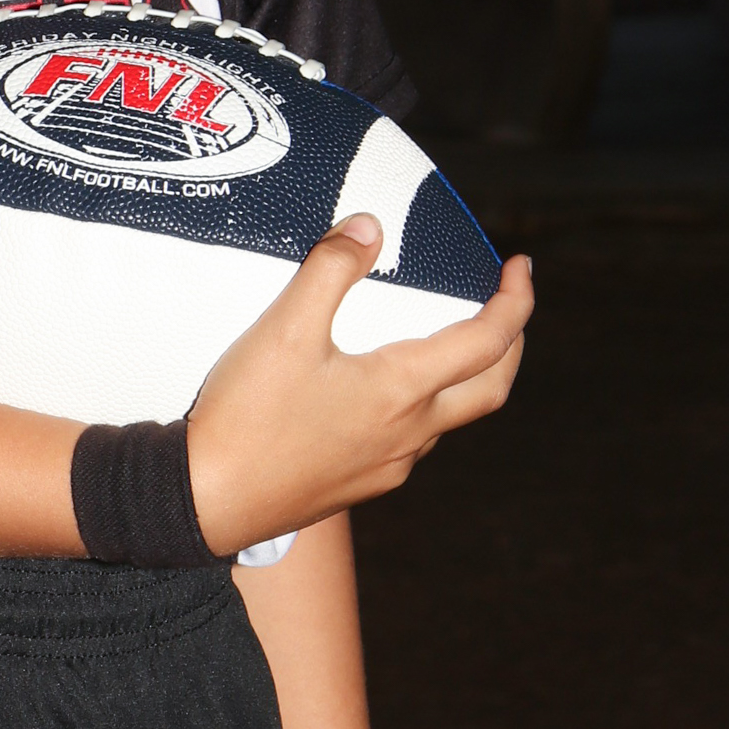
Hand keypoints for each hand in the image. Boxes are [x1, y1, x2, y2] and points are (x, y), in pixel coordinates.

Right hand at [187, 217, 530, 555]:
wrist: (209, 500)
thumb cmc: (247, 417)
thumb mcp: (284, 329)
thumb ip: (329, 269)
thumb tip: (368, 228)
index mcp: (401, 391)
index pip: (488, 341)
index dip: (516, 300)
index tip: (519, 266)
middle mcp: (409, 433)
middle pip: (490, 389)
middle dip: (511, 343)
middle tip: (505, 307)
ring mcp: (388, 466)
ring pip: (450, 418)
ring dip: (466, 377)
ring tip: (445, 340)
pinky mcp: (362, 484)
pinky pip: (414, 440)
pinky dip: (425, 405)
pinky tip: (387, 392)